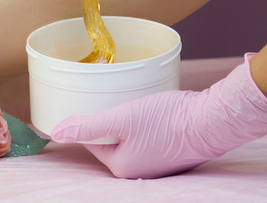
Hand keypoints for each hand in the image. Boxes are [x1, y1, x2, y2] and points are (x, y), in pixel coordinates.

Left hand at [50, 55, 266, 178]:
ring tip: (134, 100)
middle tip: (113, 96)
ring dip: (129, 120)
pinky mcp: (172, 152)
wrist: (212, 121)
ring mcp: (157, 163)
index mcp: (120, 166)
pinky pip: (149, 137)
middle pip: (112, 140)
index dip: (90, 118)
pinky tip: (153, 110)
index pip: (92, 140)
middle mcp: (138, 170)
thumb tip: (54, 133)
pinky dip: (148, 123)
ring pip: (131, 137)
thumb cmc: (167, 120)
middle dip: (110, 119)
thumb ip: (87, 126)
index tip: (91, 99)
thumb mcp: (121, 119)